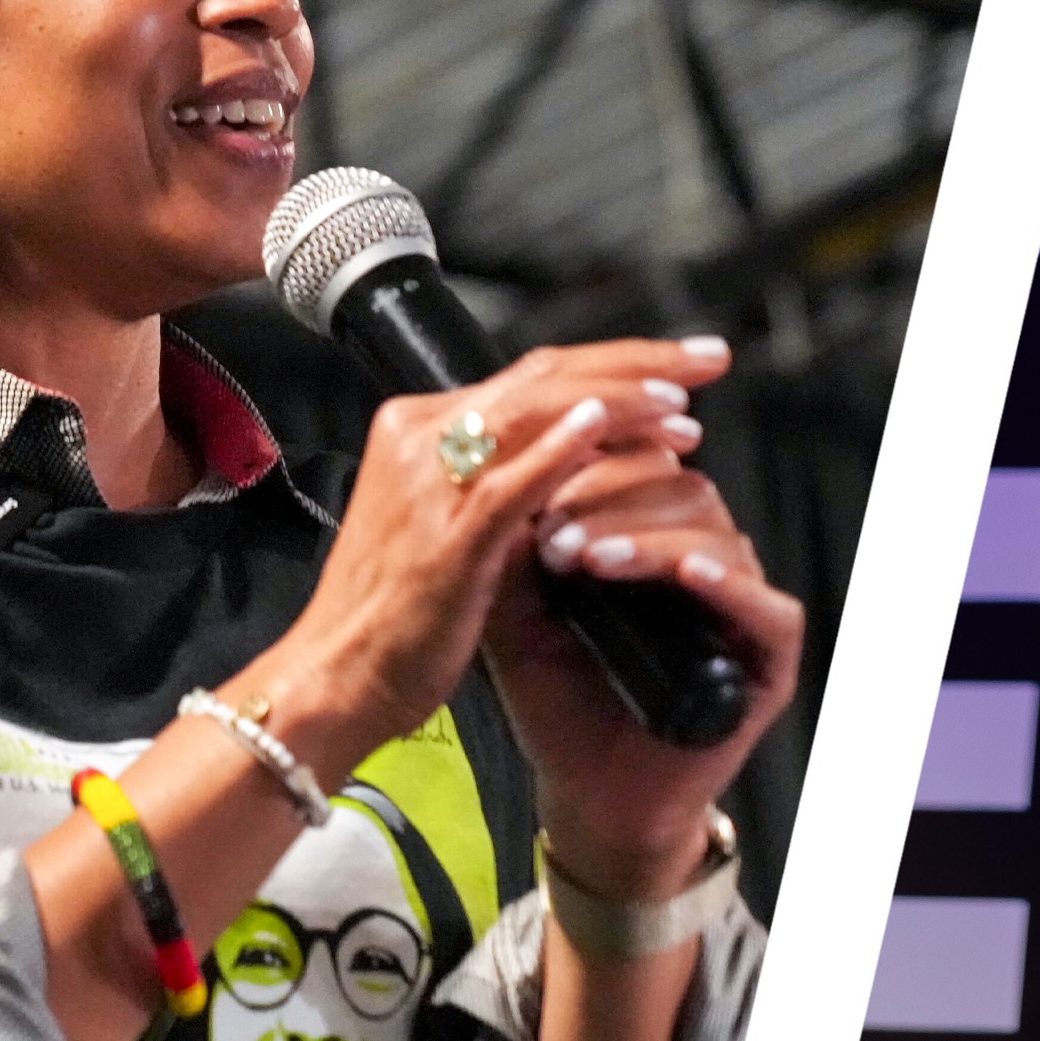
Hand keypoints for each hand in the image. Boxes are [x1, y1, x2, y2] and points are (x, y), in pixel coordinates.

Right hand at [259, 341, 711, 775]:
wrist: (333, 680)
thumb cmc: (394, 617)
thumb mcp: (450, 527)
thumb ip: (505, 483)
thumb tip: (589, 449)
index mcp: (417, 429)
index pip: (532, 376)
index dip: (614, 366)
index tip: (679, 370)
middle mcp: (418, 438)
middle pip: (543, 376)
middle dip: (636, 363)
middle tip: (707, 360)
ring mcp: (428, 484)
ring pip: (534, 412)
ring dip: (617, 401)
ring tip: (681, 404)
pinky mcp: (444, 537)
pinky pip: (509, 482)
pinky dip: (559, 451)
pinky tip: (606, 432)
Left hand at [488, 340, 803, 900]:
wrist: (590, 795)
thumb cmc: (560, 705)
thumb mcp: (518, 617)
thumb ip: (513, 551)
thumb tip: (507, 473)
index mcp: (648, 535)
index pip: (638, 462)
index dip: (595, 454)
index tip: (536, 470)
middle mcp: (702, 557)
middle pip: (681, 485)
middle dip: (614, 494)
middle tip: (553, 525)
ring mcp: (739, 605)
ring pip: (716, 533)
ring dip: (649, 536)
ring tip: (586, 558)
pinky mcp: (768, 658)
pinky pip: (768, 606)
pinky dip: (728, 583)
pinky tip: (685, 573)